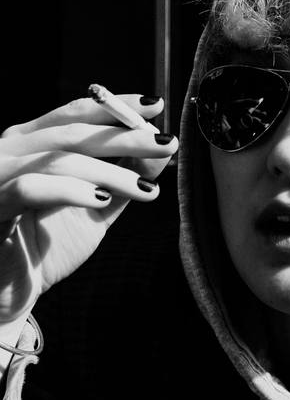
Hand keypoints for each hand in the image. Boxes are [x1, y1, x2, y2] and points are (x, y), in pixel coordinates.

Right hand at [0, 95, 177, 322]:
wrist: (8, 293)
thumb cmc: (46, 246)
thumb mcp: (97, 206)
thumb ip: (125, 177)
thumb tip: (162, 150)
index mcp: (31, 144)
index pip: (74, 114)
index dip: (115, 106)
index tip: (155, 106)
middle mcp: (9, 152)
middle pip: (72, 132)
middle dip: (125, 137)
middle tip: (165, 144)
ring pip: (57, 159)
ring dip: (109, 172)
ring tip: (145, 189)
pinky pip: (28, 188)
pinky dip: (69, 190)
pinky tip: (101, 199)